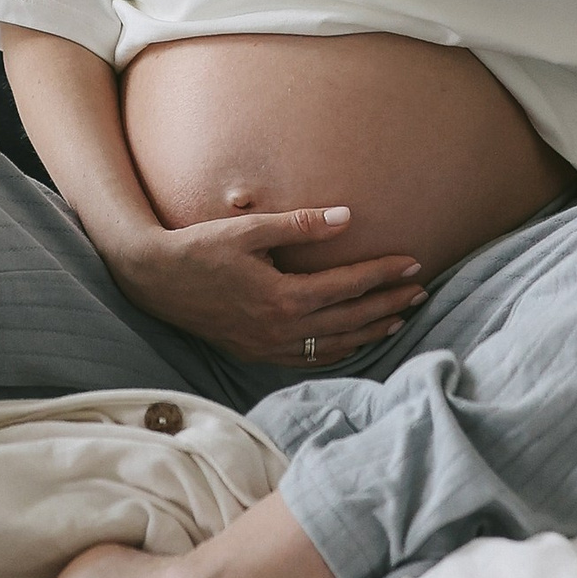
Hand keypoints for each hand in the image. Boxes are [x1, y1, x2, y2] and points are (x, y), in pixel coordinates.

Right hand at [101, 207, 427, 367]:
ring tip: (400, 317)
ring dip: (371, 332)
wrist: (155, 280)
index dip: (383, 273)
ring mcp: (268, 347)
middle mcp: (280, 329)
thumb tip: (347, 217)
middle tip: (421, 290)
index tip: (413, 262)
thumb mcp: (248, 229)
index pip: (348, 286)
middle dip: (389, 304)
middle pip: (351, 320)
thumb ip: (299, 225)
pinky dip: (339, 351)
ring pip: (334, 346)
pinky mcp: (257, 353)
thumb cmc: (200, 247)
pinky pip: (309, 359)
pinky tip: (354, 341)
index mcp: (282, 297)